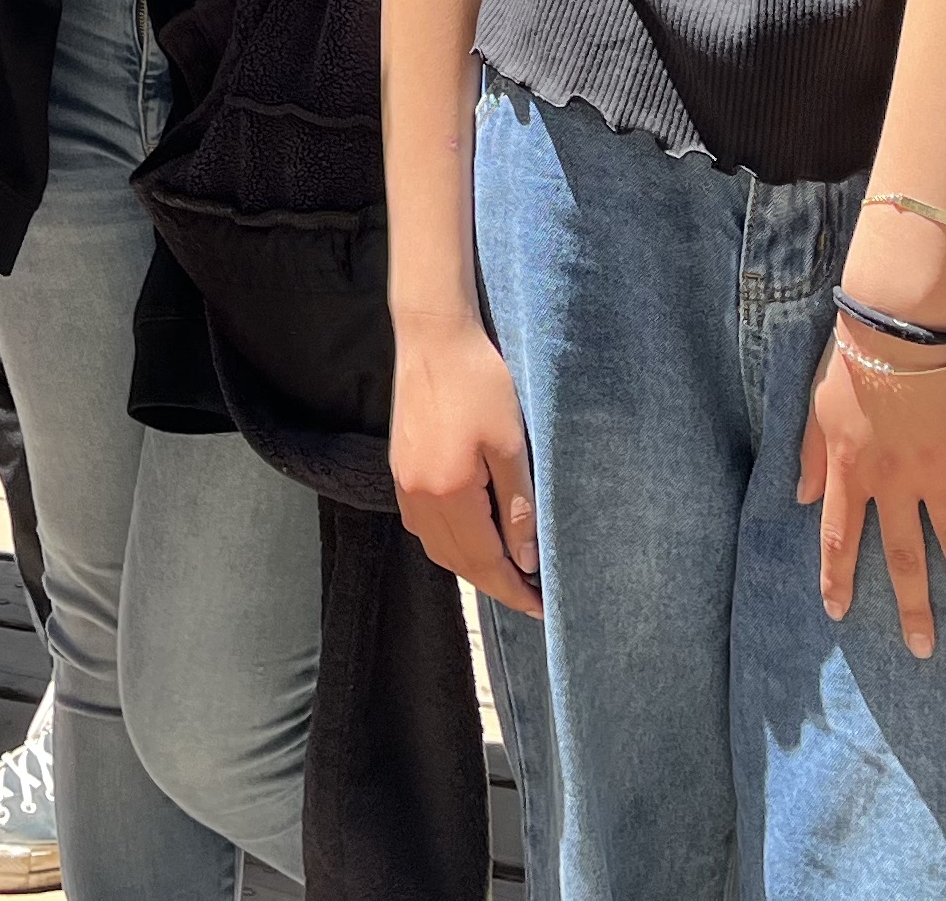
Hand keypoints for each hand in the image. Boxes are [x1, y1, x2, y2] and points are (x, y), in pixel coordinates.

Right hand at [390, 319, 541, 615]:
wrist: (434, 337)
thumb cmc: (479, 382)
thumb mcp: (511, 444)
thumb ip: (518, 506)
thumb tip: (526, 559)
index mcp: (449, 494)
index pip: (485, 562)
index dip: (514, 590)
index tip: (543, 609)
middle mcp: (419, 497)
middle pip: (458, 563)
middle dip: (495, 584)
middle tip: (532, 596)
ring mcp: (405, 484)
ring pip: (438, 548)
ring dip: (471, 566)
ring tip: (508, 570)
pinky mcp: (401, 468)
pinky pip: (425, 526)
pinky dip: (451, 542)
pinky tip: (474, 536)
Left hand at [800, 326, 945, 657]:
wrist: (894, 325)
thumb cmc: (848, 360)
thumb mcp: (815, 411)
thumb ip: (812, 459)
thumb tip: (803, 500)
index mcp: (852, 472)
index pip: (840, 537)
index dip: (838, 577)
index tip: (839, 612)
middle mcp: (895, 481)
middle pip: (904, 555)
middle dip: (913, 606)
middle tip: (924, 649)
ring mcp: (937, 468)